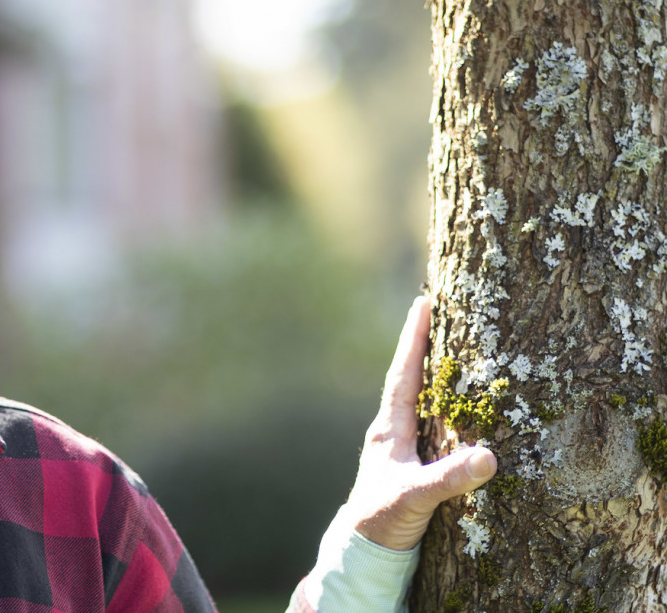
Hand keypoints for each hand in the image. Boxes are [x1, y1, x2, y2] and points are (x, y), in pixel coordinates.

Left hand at [344, 296, 496, 550]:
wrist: (363, 550)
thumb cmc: (381, 520)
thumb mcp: (417, 498)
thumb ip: (450, 478)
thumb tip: (489, 456)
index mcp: (389, 429)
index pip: (403, 374)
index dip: (414, 340)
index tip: (422, 302)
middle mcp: (392, 430)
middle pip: (409, 376)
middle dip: (423, 343)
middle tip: (437, 305)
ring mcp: (400, 445)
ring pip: (418, 397)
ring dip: (432, 369)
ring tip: (449, 338)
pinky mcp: (411, 461)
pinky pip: (428, 419)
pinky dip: (441, 402)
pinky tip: (456, 398)